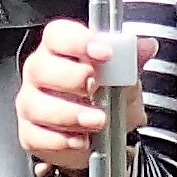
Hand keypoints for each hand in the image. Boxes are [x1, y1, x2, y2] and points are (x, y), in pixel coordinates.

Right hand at [16, 17, 145, 176]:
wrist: (105, 137)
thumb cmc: (109, 100)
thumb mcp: (126, 80)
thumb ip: (132, 62)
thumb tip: (146, 46)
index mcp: (60, 51)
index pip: (57, 35)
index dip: (78, 41)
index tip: (104, 53)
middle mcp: (40, 73)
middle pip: (41, 67)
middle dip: (71, 78)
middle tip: (95, 87)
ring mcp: (30, 103)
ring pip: (37, 105)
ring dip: (70, 114)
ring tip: (97, 121)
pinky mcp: (29, 133)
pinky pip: (36, 136)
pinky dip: (60, 141)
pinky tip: (80, 141)